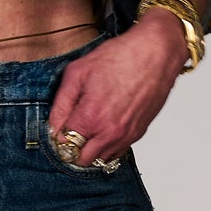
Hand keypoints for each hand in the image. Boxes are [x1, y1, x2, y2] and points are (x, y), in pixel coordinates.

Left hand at [45, 15, 188, 167]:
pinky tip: (104, 127)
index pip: (64, 145)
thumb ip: (61, 104)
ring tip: (89, 128)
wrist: (156, 52)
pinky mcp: (139, 132)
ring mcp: (126, 135)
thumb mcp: (77, 73)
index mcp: (90, 117)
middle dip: (72, 148)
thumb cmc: (120, 56)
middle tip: (71, 130)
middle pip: (81, 159)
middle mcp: (109, 132)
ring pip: (100, 158)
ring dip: (91, 148)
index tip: (59, 127)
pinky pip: (118, 151)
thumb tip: (54, 125)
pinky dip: (108, 145)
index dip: (58, 136)